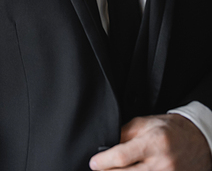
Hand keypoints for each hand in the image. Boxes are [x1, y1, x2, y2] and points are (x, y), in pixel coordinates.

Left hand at [89, 114, 211, 170]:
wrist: (196, 140)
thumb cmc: (167, 129)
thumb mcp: (144, 123)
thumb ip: (124, 134)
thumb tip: (106, 147)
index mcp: (153, 142)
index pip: (122, 156)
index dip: (104, 162)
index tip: (93, 163)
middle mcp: (161, 162)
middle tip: (99, 169)